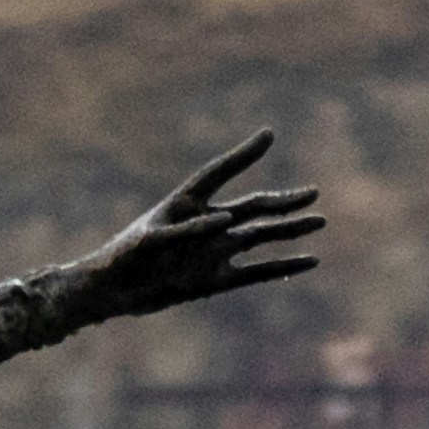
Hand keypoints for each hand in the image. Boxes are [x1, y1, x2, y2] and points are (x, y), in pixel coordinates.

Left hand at [72, 130, 323, 324]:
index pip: (219, 173)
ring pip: (261, 236)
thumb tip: (228, 222)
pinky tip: (310, 261)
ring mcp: (213, 252)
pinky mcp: (215, 280)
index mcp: (184, 204)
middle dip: (284, 201)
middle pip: (253, 207)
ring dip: (290, 230)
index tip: (268, 136)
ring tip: (320, 221)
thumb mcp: (149, 242)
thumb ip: (187, 231)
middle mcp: (205, 225)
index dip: (244, 156)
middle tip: (315, 192)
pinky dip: (284, 266)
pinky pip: (257, 272)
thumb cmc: (119, 260)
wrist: (108, 293)